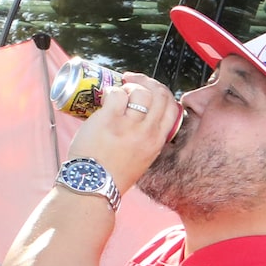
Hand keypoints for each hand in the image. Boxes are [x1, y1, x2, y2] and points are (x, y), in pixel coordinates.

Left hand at [68, 72, 179, 190]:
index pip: (172, 107)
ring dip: (129, 86)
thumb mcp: (141, 158)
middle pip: (159, 95)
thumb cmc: (112, 173)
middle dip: (147, 82)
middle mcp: (147, 132)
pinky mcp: (109, 120)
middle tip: (132, 81)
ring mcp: (129, 126)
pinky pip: (117, 94)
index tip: (150, 89)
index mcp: (157, 141)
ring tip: (119, 90)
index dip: (162, 92)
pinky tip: (105, 96)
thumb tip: (140, 118)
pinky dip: (112, 90)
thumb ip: (144, 139)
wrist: (93, 184)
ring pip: (140, 92)